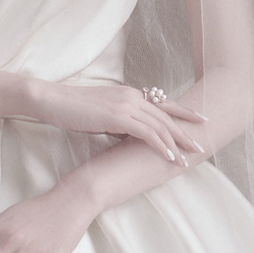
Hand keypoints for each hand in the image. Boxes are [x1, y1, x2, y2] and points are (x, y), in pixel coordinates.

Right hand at [27, 81, 205, 165]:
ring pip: (160, 126)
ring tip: (188, 158)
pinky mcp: (118, 116)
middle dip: (186, 132)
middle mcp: (132, 96)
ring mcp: (126, 105)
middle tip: (202, 145)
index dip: (184, 112)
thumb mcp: (102, 113)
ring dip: (177, 144)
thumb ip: (120, 120)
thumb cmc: (72, 109)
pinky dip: (161, 146)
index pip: (164, 103)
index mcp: (130, 94)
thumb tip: (130, 134)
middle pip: (167, 116)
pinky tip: (169, 157)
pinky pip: (147, 133)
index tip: (200, 119)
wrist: (51, 100)